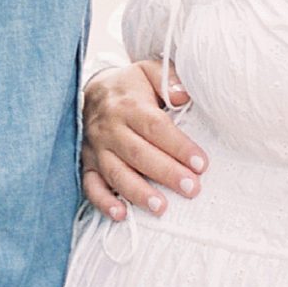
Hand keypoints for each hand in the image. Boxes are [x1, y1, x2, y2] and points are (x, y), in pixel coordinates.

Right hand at [81, 60, 204, 221]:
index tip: (201, 163)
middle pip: (139, 153)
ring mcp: (96, 148)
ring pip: (116, 173)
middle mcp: (110, 128)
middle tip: (192, 189)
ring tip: (161, 208)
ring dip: (138, 192)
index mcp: (129, 105)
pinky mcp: (86, 163)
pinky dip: (104, 202)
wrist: (91, 91)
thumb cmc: (129, 86)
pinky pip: (91, 185)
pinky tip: (121, 215)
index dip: (179, 146)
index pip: (156, 127)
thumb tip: (183, 96)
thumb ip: (169, 79)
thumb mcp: (149, 71)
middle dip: (167, 173)